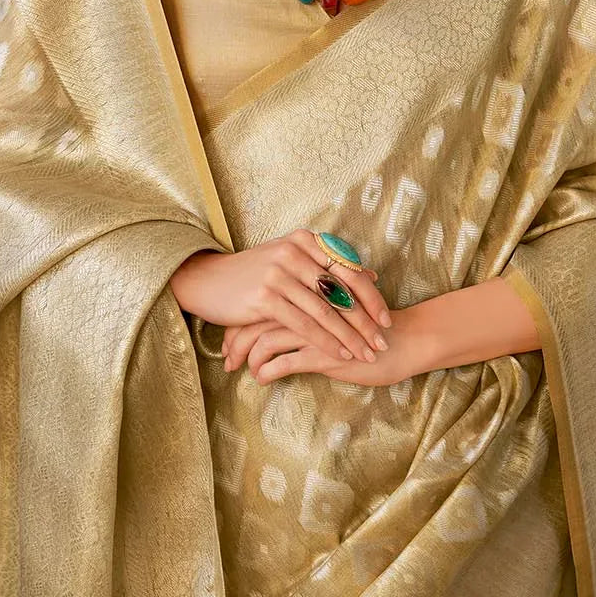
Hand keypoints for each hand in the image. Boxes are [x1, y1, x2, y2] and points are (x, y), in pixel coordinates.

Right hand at [169, 230, 390, 365]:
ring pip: (325, 310)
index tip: (387, 319)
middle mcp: (294, 252)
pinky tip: (339, 356)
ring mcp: (279, 273)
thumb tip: (369, 275)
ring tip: (366, 354)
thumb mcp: (291, 259)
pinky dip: (325, 342)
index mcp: (305, 240)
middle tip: (383, 342)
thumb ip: (329, 265)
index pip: (348, 269)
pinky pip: (303, 324)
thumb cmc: (254, 273)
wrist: (208, 280)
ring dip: (349, 336)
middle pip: (341, 290)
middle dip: (365, 320)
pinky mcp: (265, 297)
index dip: (371, 297)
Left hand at [221, 306, 422, 386]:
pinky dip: (267, 371)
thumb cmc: (370, 328)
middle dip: (235, 339)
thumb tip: (282, 317)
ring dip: (247, 357)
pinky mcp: (324, 354)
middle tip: (226, 357)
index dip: (241, 321)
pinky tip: (262, 378)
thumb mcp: (336, 312)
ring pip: (264, 340)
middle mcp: (307, 306)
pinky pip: (284, 362)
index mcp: (308, 292)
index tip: (229, 338)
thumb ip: (311, 309)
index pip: (263, 302)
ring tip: (240, 369)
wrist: (405, 341)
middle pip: (256, 318)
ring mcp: (315, 329)